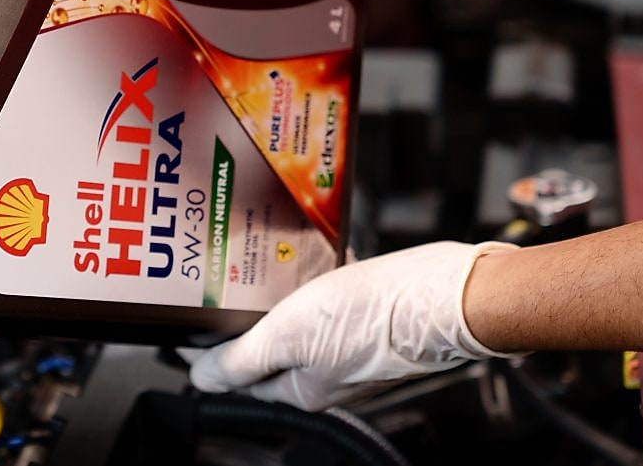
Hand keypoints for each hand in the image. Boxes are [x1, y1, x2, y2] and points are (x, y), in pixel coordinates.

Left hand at [190, 241, 521, 410]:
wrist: (454, 294)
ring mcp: (351, 341)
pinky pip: (330, 298)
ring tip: (257, 264)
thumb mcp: (292, 334)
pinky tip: (309, 257)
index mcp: (303, 385)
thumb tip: (200, 379)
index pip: (238, 373)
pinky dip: (315, 278)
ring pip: (299, 319)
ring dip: (278, 295)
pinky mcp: (373, 315)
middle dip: (243, 317)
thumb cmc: (380, 316)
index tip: (188, 323)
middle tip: (219, 285)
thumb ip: (243, 360)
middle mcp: (327, 369)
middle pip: (268, 346)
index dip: (209, 347)